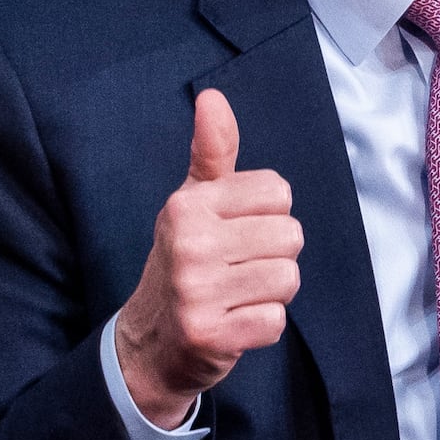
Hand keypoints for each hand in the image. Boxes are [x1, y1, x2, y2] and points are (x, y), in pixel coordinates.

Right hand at [113, 89, 298, 429]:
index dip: (268, 215)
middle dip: (275, 255)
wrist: (150, 342)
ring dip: (272, 292)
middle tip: (239, 267)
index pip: (277, 191)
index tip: (237, 231)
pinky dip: (263, 324)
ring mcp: (196, 292)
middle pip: (290, 236)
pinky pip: (274, 320)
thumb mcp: (192, 203)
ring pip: (287, 278)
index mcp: (188, 205)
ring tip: (238, 293)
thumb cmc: (184, 262)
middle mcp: (189, 244)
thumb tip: (212, 98)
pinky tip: (234, 321)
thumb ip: (211, 152)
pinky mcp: (209, 334)